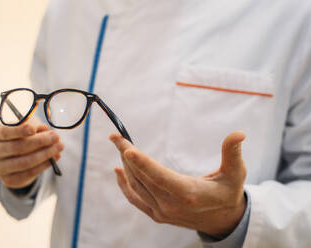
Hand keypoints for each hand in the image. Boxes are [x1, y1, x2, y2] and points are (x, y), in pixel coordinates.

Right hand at [0, 121, 63, 188]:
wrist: (17, 156)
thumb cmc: (23, 135)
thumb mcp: (29, 126)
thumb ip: (36, 126)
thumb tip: (45, 131)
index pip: (6, 132)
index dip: (19, 131)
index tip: (33, 129)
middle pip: (18, 147)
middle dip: (40, 141)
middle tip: (56, 137)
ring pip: (25, 162)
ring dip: (45, 154)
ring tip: (59, 147)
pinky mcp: (8, 179)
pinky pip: (29, 173)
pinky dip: (44, 165)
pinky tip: (54, 158)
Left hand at [110, 131, 246, 235]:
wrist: (222, 220)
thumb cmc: (228, 193)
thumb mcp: (235, 173)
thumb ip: (233, 153)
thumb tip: (239, 133)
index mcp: (188, 194)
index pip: (160, 177)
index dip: (143, 162)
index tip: (126, 148)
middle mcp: (171, 205)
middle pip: (143, 177)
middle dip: (126, 154)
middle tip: (116, 136)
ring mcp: (162, 212)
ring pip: (137, 186)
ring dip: (125, 165)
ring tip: (119, 144)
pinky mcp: (157, 214)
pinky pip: (135, 199)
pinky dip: (125, 185)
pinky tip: (118, 170)